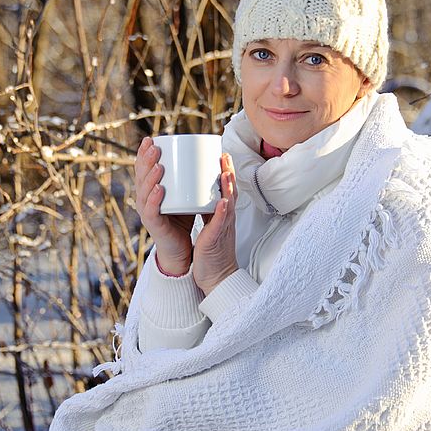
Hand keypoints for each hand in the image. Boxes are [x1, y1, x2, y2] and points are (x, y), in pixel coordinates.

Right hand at [134, 136, 194, 274]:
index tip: (151, 139)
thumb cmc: (183, 219)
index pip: (143, 169)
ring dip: (150, 177)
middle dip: (146, 160)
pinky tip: (160, 189)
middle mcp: (144, 200)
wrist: (182, 248)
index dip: (144, 154)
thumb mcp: (186, 194)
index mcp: (150, 190)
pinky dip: (155, 199)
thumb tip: (206, 156)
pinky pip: (152, 210)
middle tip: (154, 147)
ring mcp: (147, 212)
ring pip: (144, 191)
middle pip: (141, 176)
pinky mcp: (154, 225)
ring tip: (158, 165)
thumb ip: (191, 179)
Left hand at [192, 153, 238, 294]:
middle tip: (224, 154)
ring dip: (228, 187)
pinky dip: (222, 212)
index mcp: (222, 213)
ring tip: (225, 170)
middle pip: (230, 191)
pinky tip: (222, 201)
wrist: (216, 276)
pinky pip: (220, 224)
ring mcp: (223, 227)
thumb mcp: (210, 224)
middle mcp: (226, 218)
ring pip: (228, 203)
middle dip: (228, 172)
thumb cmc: (211, 251)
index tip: (222, 154)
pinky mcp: (217, 239)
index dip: (225, 171)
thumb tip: (200, 192)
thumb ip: (207, 208)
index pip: (225, 188)